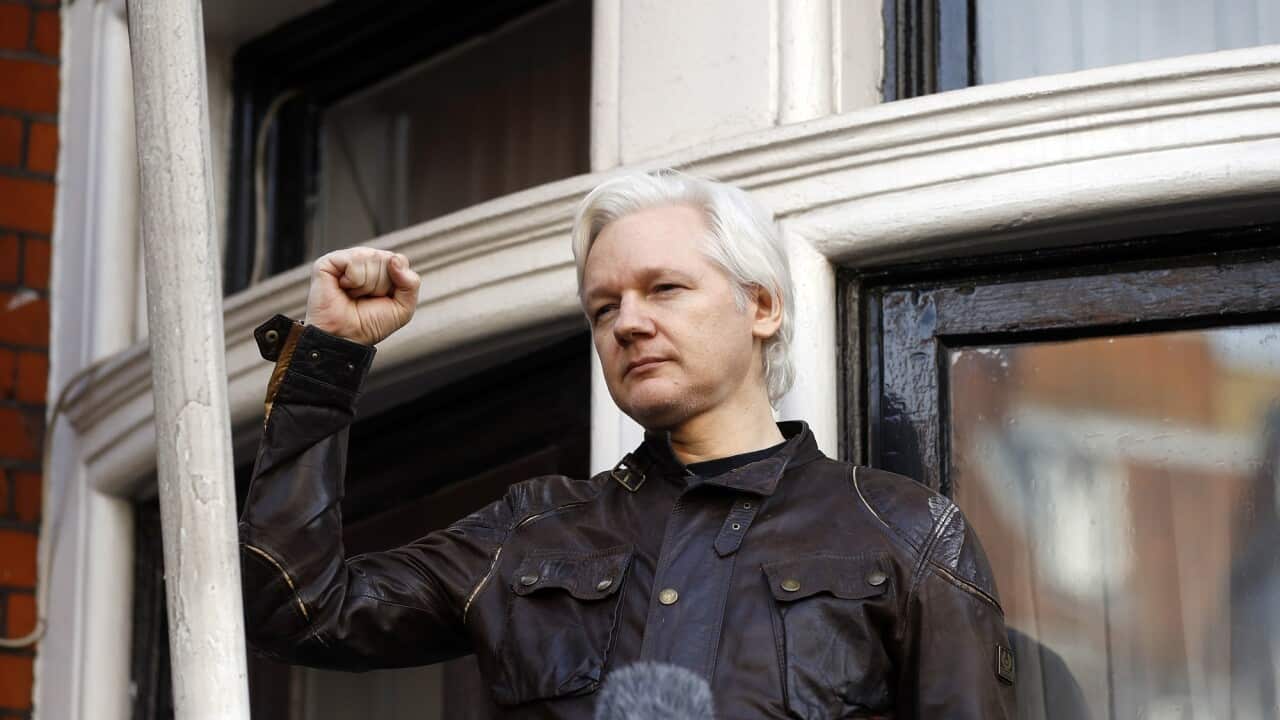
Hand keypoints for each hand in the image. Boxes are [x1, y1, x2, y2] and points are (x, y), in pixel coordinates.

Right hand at [304, 247, 420, 345]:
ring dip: (366, 285)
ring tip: (353, 295)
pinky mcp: (328, 262)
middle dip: (380, 285)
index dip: (395, 283)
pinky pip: (354, 260)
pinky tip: (343, 288)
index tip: (381, 298)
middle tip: (365, 299)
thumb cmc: (371, 324)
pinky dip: (354, 280)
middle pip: (386, 259)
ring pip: (371, 258)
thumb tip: (395, 259)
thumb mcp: (403, 308)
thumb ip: (411, 283)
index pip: (400, 260)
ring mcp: (345, 259)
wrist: (345, 338)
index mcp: (381, 267)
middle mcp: (364, 259)